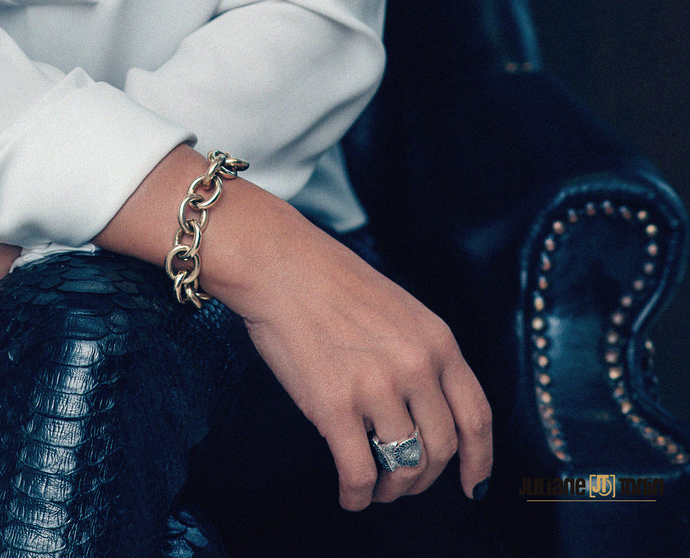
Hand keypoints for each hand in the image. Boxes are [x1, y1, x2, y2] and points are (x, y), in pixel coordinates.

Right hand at [95, 146, 491, 512]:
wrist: (277, 263)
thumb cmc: (329, 281)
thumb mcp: (399, 309)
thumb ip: (421, 354)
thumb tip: (428, 412)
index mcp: (437, 340)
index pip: (476, 415)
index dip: (479, 459)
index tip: (474, 484)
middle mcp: (416, 365)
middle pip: (442, 449)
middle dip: (424, 479)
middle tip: (404, 483)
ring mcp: (376, 387)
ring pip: (404, 467)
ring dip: (391, 489)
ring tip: (374, 487)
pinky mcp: (334, 406)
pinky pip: (358, 472)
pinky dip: (357, 495)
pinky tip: (349, 495)